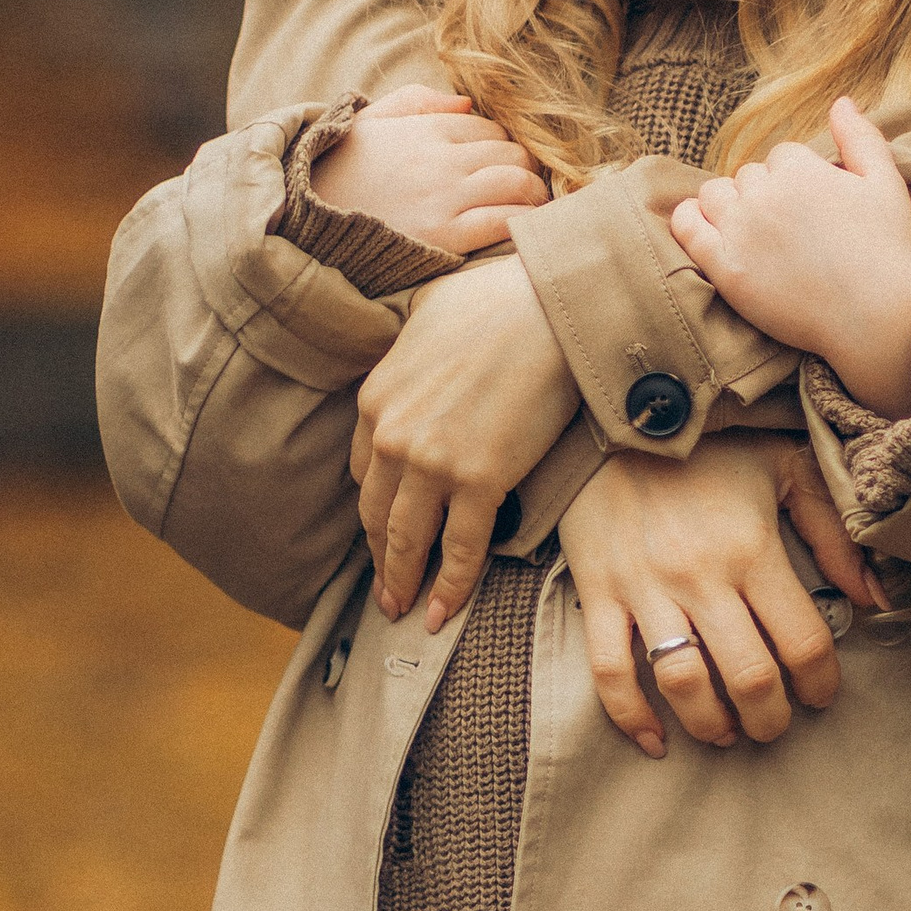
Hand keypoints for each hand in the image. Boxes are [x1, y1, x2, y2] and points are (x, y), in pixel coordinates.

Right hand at [318, 85, 544, 253]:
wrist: (304, 224)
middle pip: (512, 153)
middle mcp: (440, 158)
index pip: (490, 128)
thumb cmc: (334, 174)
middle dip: (524, 168)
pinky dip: (524, 221)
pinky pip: (505, 220)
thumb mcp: (367, 124)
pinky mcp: (444, 236)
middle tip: (523, 186)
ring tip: (532, 207)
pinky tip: (525, 228)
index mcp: (425, 129)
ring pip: (518, 183)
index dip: (501, 145)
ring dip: (534, 194)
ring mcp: (444, 197)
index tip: (500, 163)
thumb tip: (467, 103)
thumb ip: (415, 102)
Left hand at [353, 252, 581, 628]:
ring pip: (408, 540)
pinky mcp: (480, 480)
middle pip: (377, 514)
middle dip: (380, 557)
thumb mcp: (427, 315)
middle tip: (385, 589)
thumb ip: (411, 350)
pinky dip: (451, 586)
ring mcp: (433, 463)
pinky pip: (462, 548)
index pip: (363, 471)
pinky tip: (443, 612)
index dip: (374, 507)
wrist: (547, 305)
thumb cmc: (497, 298)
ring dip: (403, 582)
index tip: (384, 527)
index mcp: (375, 399)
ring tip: (403, 611)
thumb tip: (423, 352)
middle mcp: (392, 436)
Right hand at [558, 436, 861, 756]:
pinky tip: (655, 741)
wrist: (619, 417)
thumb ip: (834, 531)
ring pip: (682, 684)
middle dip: (770, 720)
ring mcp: (645, 587)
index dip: (821, 684)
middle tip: (775, 724)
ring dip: (710, 725)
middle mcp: (701, 575)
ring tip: (725, 732)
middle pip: (748, 678)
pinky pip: (609, 670)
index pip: (802, 642)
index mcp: (752, 548)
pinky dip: (629, 717)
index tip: (821, 695)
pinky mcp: (598, 592)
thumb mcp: (786, 468)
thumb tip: (874, 597)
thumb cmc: (712, 448)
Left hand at [668, 99, 910, 413]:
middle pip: (750, 175)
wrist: (878, 320)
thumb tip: (840, 101)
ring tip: (760, 232)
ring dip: (732, 206)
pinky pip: (688, 227)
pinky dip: (691, 220)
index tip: (817, 208)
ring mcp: (741, 232)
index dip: (800, 180)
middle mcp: (765, 195)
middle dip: (768, 194)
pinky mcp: (725, 268)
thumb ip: (861, 137)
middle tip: (795, 229)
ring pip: (717, 195)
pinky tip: (704, 226)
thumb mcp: (887, 183)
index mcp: (801, 169)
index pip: (783, 156)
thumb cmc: (887, 251)